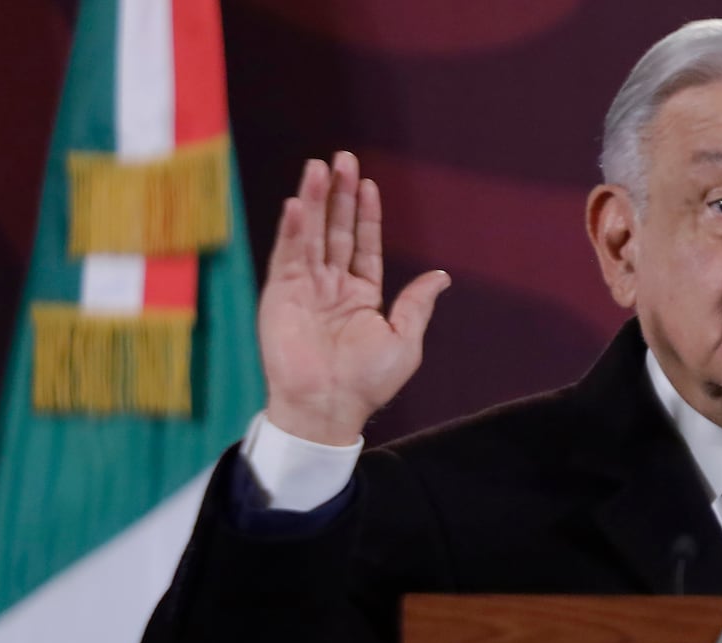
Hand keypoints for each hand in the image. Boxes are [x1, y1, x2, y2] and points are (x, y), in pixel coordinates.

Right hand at [258, 151, 449, 444]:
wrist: (329, 405)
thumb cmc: (368, 381)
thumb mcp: (404, 339)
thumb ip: (417, 304)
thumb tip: (441, 276)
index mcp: (362, 296)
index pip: (364, 245)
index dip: (367, 214)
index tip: (370, 184)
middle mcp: (332, 286)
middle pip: (336, 231)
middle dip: (340, 195)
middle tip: (342, 158)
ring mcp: (305, 288)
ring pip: (311, 235)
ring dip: (315, 200)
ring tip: (319, 167)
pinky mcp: (280, 294)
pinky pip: (287, 255)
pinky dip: (293, 229)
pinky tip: (299, 203)